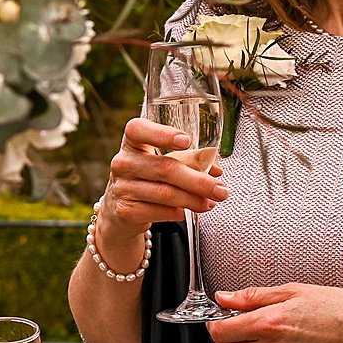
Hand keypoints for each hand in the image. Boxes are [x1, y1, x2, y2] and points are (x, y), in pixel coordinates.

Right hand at [96, 117, 227, 246]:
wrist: (122, 210)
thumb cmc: (149, 178)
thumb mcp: (165, 162)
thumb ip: (190, 160)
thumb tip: (215, 169)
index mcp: (132, 142)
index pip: (138, 130)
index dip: (162, 134)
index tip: (186, 141)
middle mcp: (123, 162)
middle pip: (164, 168)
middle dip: (198, 181)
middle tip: (220, 189)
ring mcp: (122, 187)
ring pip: (166, 193)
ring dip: (193, 200)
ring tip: (210, 203)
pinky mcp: (125, 210)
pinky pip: (159, 211)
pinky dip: (177, 212)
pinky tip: (186, 212)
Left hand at [208, 283, 342, 342]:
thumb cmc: (332, 309)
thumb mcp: (291, 291)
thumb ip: (252, 297)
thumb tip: (224, 298)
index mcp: (269, 323)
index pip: (220, 332)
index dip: (217, 323)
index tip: (223, 319)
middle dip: (225, 339)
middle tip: (238, 328)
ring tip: (254, 342)